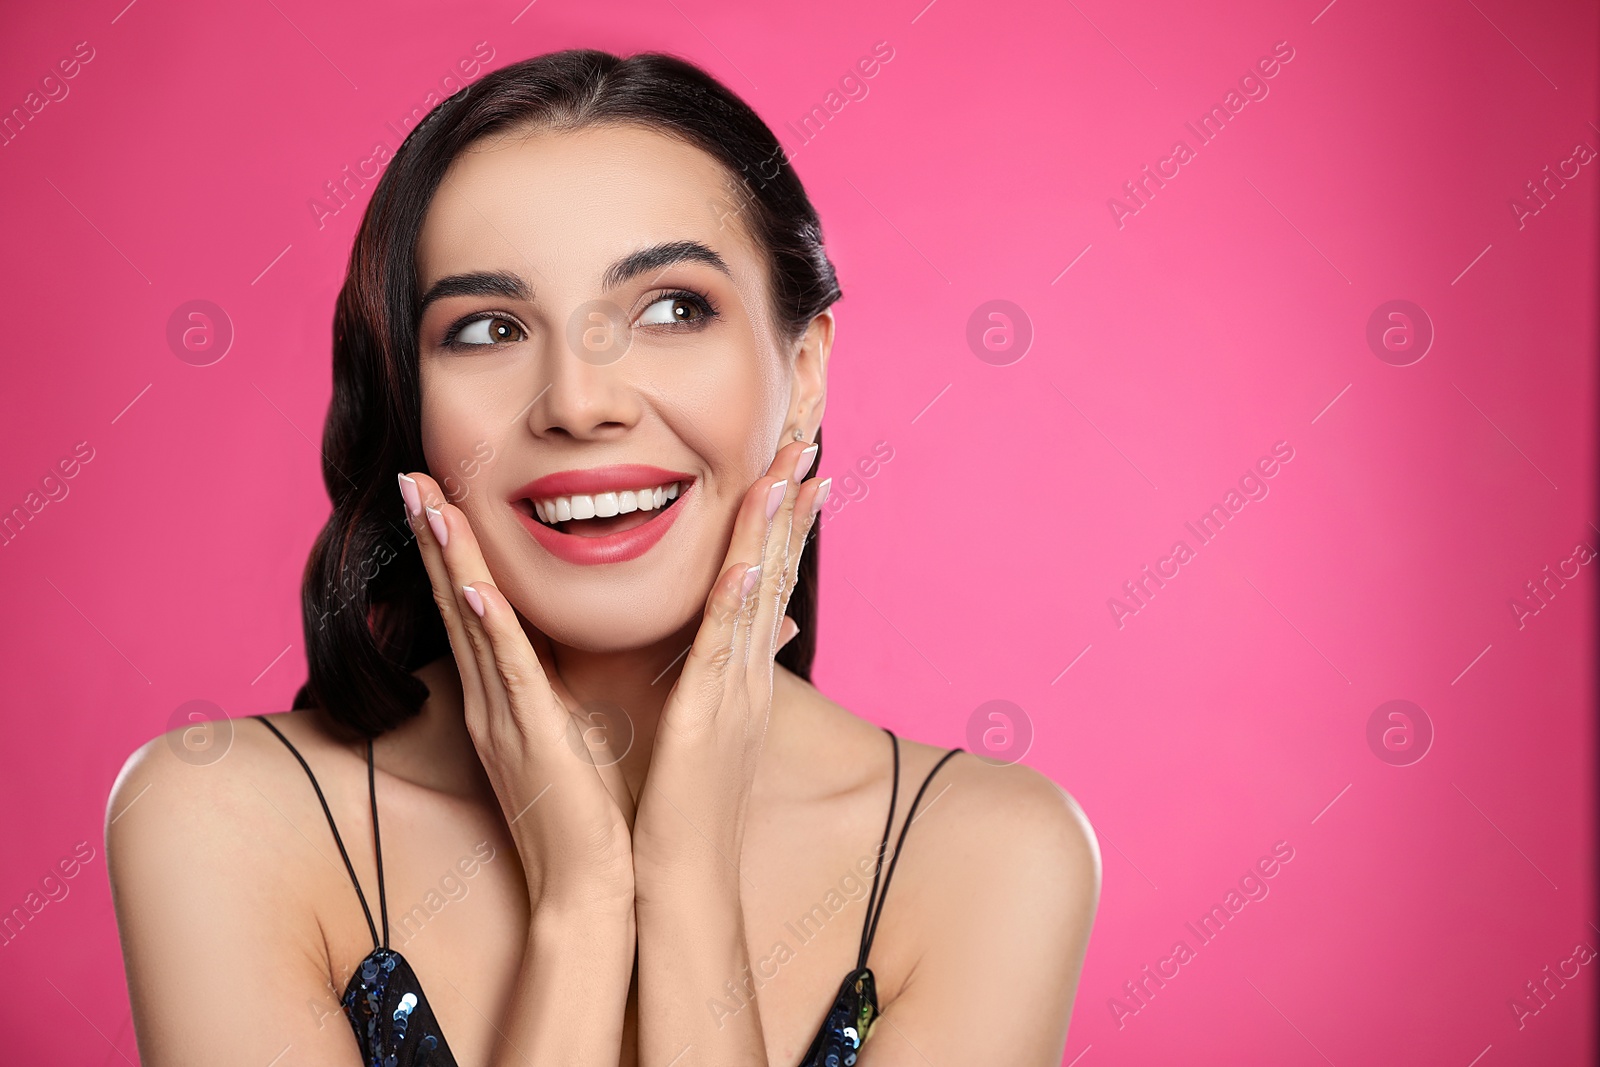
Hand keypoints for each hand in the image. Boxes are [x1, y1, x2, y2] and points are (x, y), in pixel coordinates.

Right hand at [399, 470, 634, 913]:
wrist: (587, 887)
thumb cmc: (589, 814)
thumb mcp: (579, 732)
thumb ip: (574, 686)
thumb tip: (592, 646)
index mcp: (507, 696)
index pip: (475, 608)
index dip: (456, 551)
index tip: (440, 494)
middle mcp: (493, 699)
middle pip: (458, 601)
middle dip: (435, 537)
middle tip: (411, 475)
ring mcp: (504, 717)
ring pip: (473, 623)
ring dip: (450, 561)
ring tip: (427, 502)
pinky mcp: (531, 737)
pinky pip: (509, 674)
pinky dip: (490, 630)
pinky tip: (474, 588)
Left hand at [630, 440, 828, 885]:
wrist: (683, 879)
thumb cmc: (682, 808)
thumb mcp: (700, 728)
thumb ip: (705, 680)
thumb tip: (706, 647)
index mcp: (739, 673)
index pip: (765, 581)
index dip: (783, 523)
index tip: (794, 467)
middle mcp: (748, 673)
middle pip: (774, 574)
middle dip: (792, 505)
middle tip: (808, 441)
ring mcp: (734, 692)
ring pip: (757, 597)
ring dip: (773, 532)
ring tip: (788, 472)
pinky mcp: (707, 717)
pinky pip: (723, 649)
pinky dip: (737, 601)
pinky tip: (747, 560)